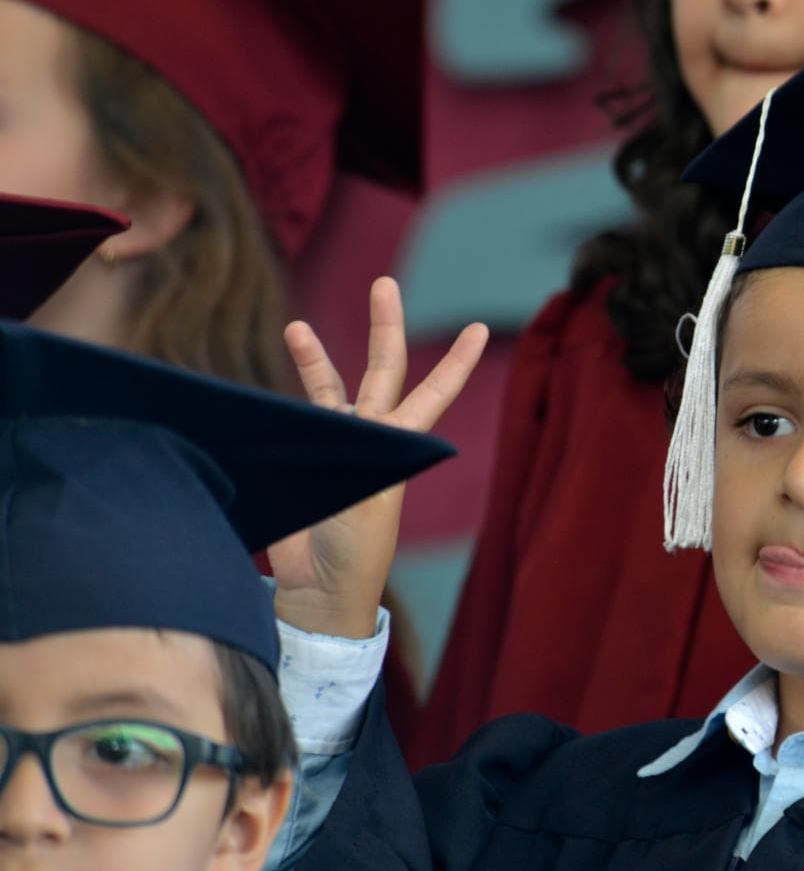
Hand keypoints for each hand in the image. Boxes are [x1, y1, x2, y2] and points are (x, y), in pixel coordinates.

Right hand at [270, 277, 488, 638]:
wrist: (320, 588)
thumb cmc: (356, 552)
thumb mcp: (370, 502)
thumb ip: (359, 460)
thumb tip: (337, 424)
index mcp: (400, 445)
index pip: (434, 392)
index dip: (454, 361)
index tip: (477, 327)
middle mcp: (371, 435)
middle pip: (381, 369)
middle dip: (384, 325)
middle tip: (384, 282)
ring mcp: (334, 443)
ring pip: (328, 387)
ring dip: (313, 358)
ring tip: (294, 327)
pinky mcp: (298, 457)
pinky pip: (292, 416)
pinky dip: (279, 398)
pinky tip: (258, 388)